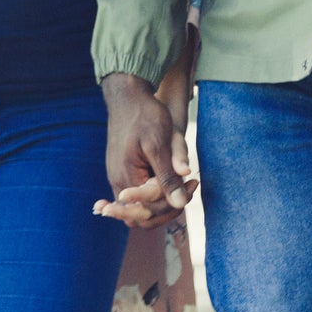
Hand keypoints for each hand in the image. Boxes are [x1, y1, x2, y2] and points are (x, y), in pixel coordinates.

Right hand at [95, 73, 194, 229]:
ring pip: (141, 206)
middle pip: (143, 216)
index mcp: (126, 178)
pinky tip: (170, 179)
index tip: (193, 184)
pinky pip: (137, 193)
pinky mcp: (122, 170)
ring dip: (163, 200)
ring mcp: (118, 176)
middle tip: (190, 187)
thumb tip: (179, 204)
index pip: (150, 211)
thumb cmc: (144, 116)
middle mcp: (118, 182)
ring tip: (185, 182)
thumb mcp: (159, 145)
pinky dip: (155, 191)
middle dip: (169, 207)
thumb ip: (167, 177)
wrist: (127, 95)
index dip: (174, 204)